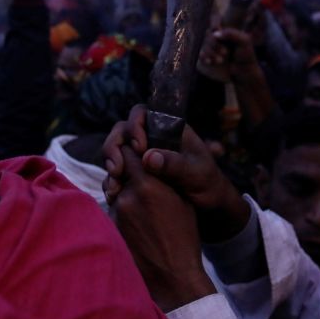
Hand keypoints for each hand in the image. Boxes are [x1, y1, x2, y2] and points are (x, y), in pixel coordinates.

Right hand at [104, 105, 250, 241]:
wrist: (209, 205)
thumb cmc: (208, 182)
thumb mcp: (197, 173)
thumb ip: (175, 164)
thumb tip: (148, 157)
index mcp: (169, 128)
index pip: (142, 113)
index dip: (135, 125)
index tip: (139, 148)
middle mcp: (152, 137)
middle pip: (122, 130)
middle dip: (114, 146)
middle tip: (117, 169)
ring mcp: (142, 154)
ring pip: (116, 149)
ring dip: (110, 163)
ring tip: (114, 185)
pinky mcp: (136, 172)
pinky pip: (116, 169)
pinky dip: (112, 179)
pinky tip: (114, 193)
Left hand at [111, 146, 216, 311]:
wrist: (173, 275)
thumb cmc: (184, 237)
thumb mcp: (182, 201)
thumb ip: (164, 177)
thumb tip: (151, 161)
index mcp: (149, 184)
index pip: (130, 152)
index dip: (134, 152)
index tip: (138, 156)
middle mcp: (128, 195)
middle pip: (117, 170)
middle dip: (124, 170)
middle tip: (135, 178)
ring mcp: (116, 213)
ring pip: (113, 190)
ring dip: (121, 191)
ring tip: (138, 205)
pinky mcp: (110, 228)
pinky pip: (111, 210)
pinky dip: (119, 211)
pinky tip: (133, 223)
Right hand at [199, 26, 262, 83]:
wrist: (244, 71)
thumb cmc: (246, 55)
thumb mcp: (244, 41)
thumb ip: (231, 34)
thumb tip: (214, 34)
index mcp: (226, 31)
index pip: (214, 20)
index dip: (214, 23)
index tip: (217, 30)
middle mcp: (217, 37)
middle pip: (207, 34)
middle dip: (214, 44)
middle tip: (225, 53)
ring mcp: (211, 47)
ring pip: (204, 44)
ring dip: (211, 52)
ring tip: (221, 61)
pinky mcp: (208, 57)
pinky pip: (201, 54)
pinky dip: (204, 57)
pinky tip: (210, 62)